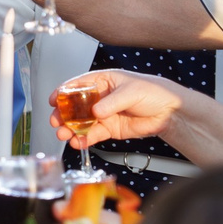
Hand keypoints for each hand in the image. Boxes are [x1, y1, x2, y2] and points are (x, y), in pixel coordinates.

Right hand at [60, 70, 185, 144]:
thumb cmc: (153, 92)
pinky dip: (84, 140)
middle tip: (56, 122)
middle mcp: (100, 97)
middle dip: (64, 115)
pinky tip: (78, 143)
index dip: (64, 92)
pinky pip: (92, 135)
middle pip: (75, 106)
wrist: (168, 112)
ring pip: (81, 122)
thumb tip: (96, 111)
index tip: (54, 100)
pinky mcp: (110, 129)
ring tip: (65, 135)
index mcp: (103, 81)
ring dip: (71, 129)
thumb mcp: (131, 92)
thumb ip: (112, 102)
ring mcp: (104, 114)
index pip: (78, 85)